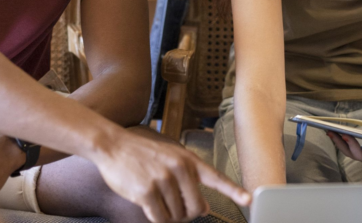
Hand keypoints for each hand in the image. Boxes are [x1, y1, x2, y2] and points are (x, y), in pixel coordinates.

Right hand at [90, 130, 250, 222]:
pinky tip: (148, 206)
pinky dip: (156, 218)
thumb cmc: (141, 153)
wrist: (112, 145)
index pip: (216, 177)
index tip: (249, 199)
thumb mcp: (170, 157)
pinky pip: (160, 219)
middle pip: (196, 208)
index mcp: (188, 159)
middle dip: (186, 214)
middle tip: (173, 206)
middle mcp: (179, 168)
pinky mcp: (147, 192)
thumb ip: (189, 178)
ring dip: (168, 215)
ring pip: (177, 216)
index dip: (233, 191)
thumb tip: (203, 207)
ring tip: (156, 198)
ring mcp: (163, 180)